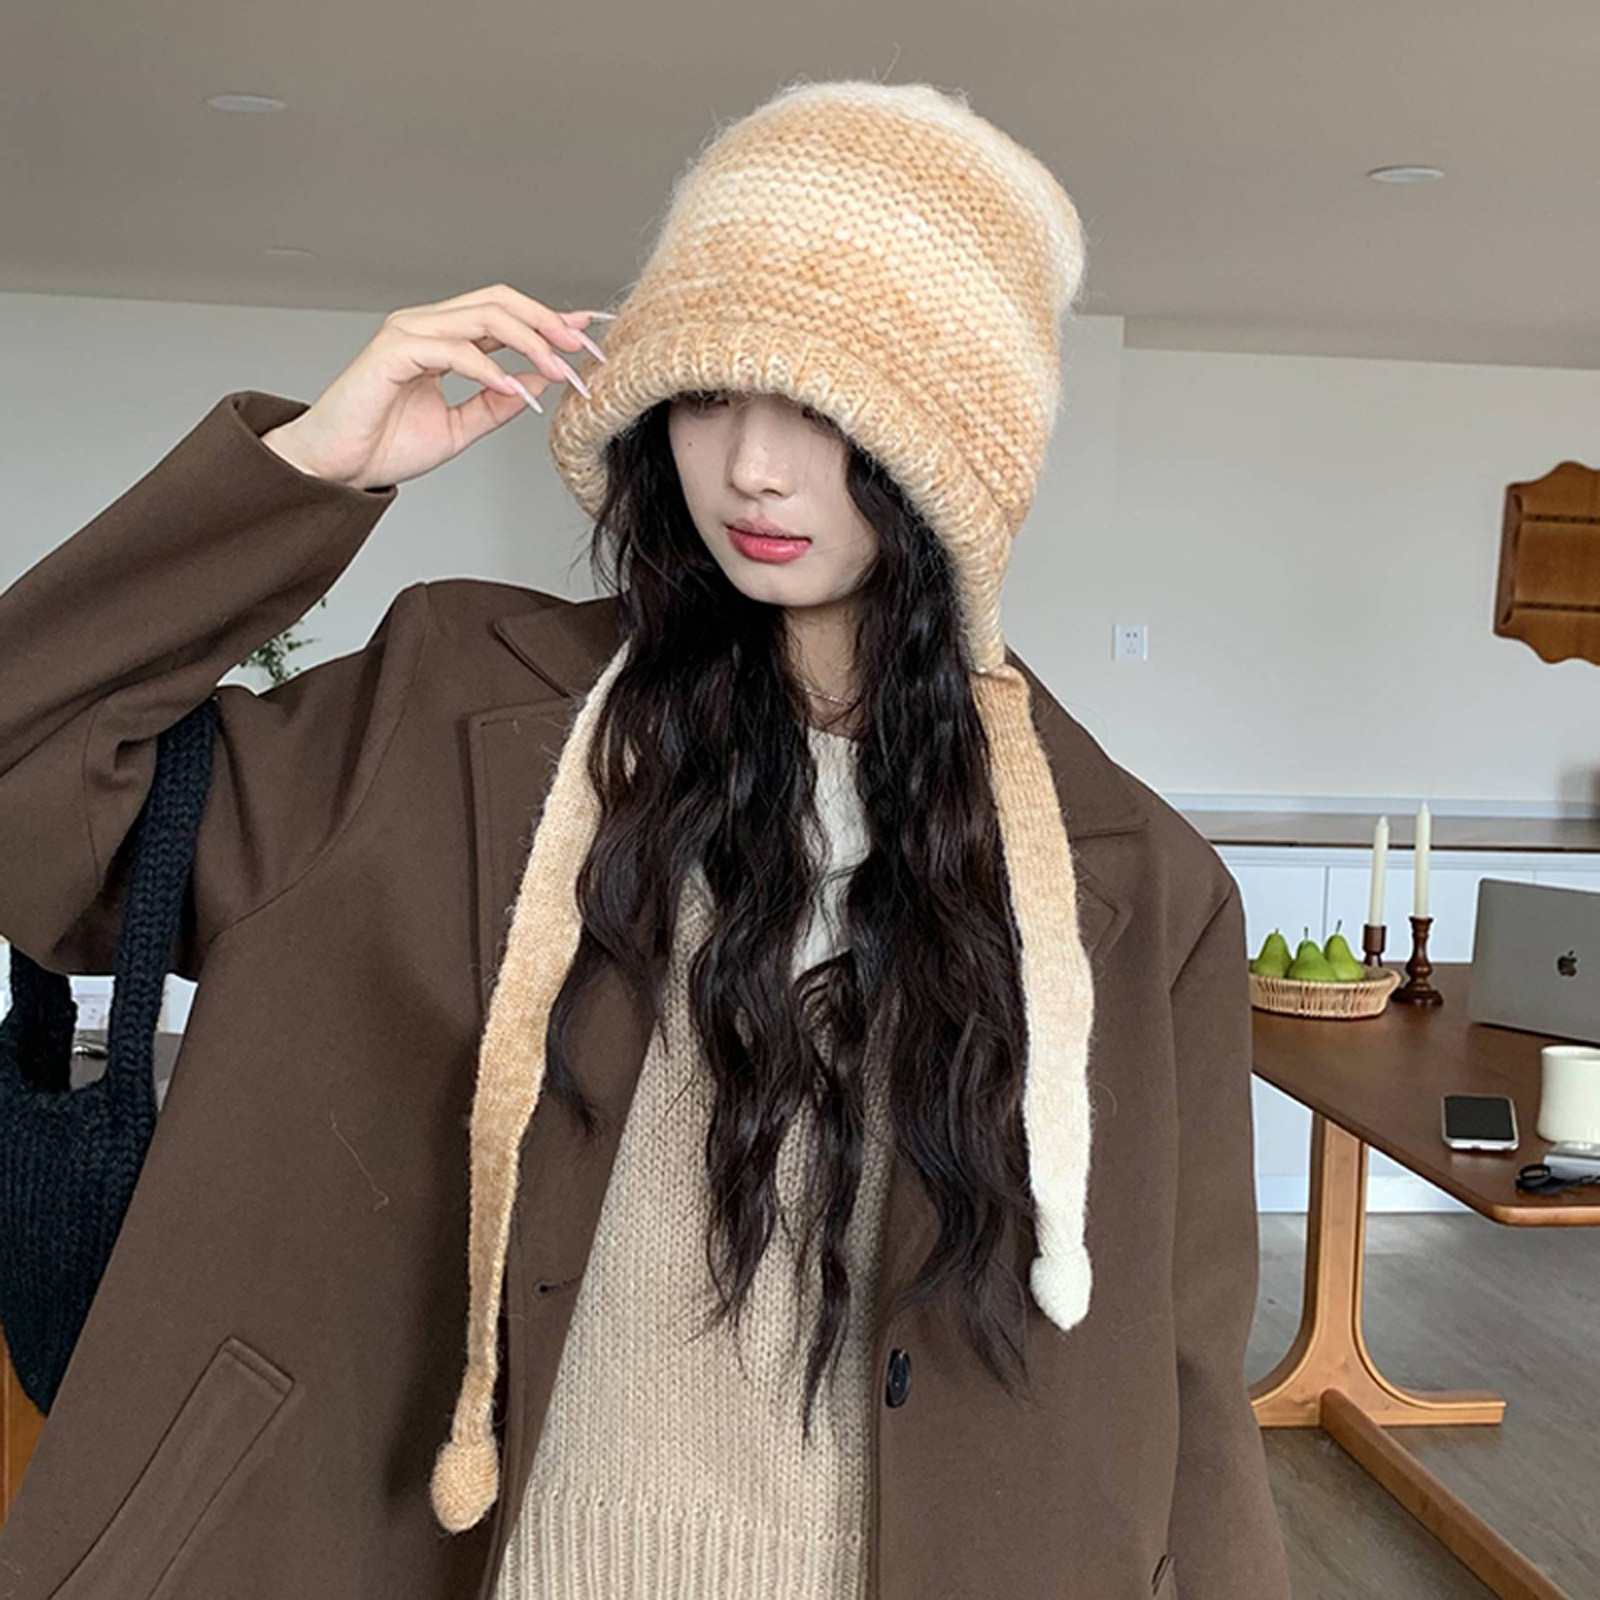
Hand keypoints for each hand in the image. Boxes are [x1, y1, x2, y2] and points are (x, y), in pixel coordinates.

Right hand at [260, 283, 607, 490]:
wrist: (337, 467)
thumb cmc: (385, 444)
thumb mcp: (459, 427)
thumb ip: (497, 403)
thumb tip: (539, 382)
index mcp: (442, 338)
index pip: (504, 314)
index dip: (549, 321)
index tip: (588, 337)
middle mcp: (425, 325)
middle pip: (499, 302)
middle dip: (548, 324)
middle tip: (583, 352)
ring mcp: (408, 334)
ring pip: (482, 318)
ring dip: (529, 344)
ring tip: (561, 373)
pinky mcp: (392, 352)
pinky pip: (453, 350)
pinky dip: (490, 370)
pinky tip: (516, 391)